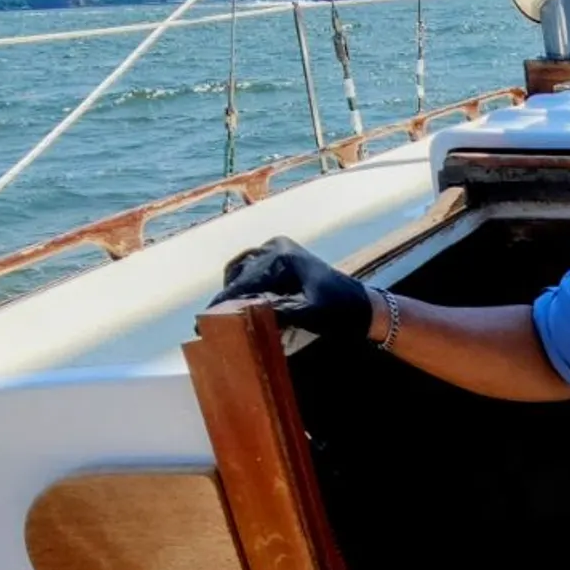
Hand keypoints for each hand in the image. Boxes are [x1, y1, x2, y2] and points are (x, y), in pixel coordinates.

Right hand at [211, 236, 373, 340]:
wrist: (365, 308)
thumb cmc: (341, 312)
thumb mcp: (308, 314)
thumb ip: (275, 313)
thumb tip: (241, 314)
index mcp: (282, 255)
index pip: (245, 280)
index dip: (223, 301)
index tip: (204, 319)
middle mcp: (277, 246)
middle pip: (239, 272)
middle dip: (226, 297)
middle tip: (210, 323)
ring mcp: (279, 250)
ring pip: (243, 270)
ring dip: (235, 291)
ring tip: (225, 317)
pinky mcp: (283, 259)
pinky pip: (254, 271)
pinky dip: (246, 287)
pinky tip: (243, 307)